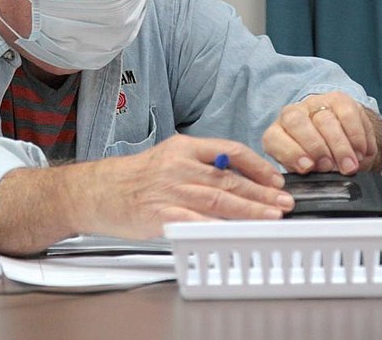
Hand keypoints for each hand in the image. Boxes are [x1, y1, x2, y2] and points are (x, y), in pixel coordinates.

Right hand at [71, 135, 294, 239]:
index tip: (276, 178)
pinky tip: (239, 232)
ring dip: (250, 209)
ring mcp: (171, 191)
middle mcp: (179, 166)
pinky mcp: (162, 215)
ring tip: (273, 216)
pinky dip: (221, 227)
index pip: (230, 151)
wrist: (97, 191)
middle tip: (285, 201)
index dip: (257, 165)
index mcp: (183, 147)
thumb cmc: (134, 177)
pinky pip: (197, 221)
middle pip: (229, 178)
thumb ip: (201, 164)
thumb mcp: (168, 157)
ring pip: (219, 199)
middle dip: (262, 192)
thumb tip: (238, 178)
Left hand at [262, 91, 381, 174]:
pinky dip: (357, 136)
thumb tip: (318, 182)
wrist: (338, 136)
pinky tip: (361, 151)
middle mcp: (291, 114)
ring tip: (350, 165)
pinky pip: (348, 114)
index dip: (290, 153)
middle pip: (298, 123)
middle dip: (316, 147)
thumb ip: (307, 173)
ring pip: (325, 119)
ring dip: (341, 146)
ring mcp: (314, 104)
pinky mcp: (338, 99)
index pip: (274, 138)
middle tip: (331, 167)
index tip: (308, 167)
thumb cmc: (316, 158)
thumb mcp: (306, 170)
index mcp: (276, 134)